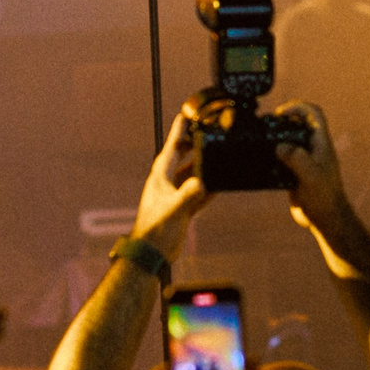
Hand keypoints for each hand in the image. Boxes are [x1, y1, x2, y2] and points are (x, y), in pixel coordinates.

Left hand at [133, 102, 210, 254]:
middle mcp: (166, 183)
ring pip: (190, 176)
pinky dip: (206, 188)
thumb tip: (203, 183)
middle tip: (205, 133)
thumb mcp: (175, 209)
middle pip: (181, 158)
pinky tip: (217, 185)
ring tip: (215, 157)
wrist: (152, 253)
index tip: (185, 115)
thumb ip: (189, 196)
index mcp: (160, 177)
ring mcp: (173, 196)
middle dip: (193, 146)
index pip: (172, 148)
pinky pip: (196, 194)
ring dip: (201, 168)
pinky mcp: (180, 209)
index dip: (179, 131)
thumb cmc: (156, 230)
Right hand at [270, 100, 344, 224]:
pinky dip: (273, 156)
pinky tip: (262, 161)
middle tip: (267, 126)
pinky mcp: (296, 173)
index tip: (281, 113)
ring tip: (261, 141)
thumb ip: (297, 158)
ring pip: (290, 141)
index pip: (314, 114)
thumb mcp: (311, 175)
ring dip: (276, 139)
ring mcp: (305, 161)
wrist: (326, 220)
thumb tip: (279, 147)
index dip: (298, 107)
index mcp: (321, 144)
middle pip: (299, 124)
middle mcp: (314, 149)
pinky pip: (283, 158)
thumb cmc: (323, 197)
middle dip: (283, 121)